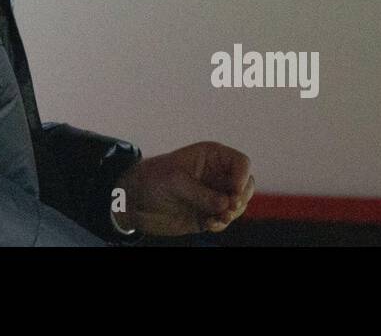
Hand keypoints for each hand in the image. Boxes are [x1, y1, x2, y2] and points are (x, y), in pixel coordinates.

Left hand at [114, 141, 254, 235]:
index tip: (234, 193)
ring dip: (232, 213)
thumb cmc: (152, 179)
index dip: (243, 177)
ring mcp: (213, 195)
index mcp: (211, 157)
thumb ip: (202, 193)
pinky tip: (209, 224)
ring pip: (238, 205)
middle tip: (230, 207)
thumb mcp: (175, 181)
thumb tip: (226, 205)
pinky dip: (221, 223)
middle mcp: (216, 175)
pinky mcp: (208, 214)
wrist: (134, 200)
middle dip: (241, 198)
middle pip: (246, 185)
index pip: (241, 163)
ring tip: (217, 218)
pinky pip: (224, 220)